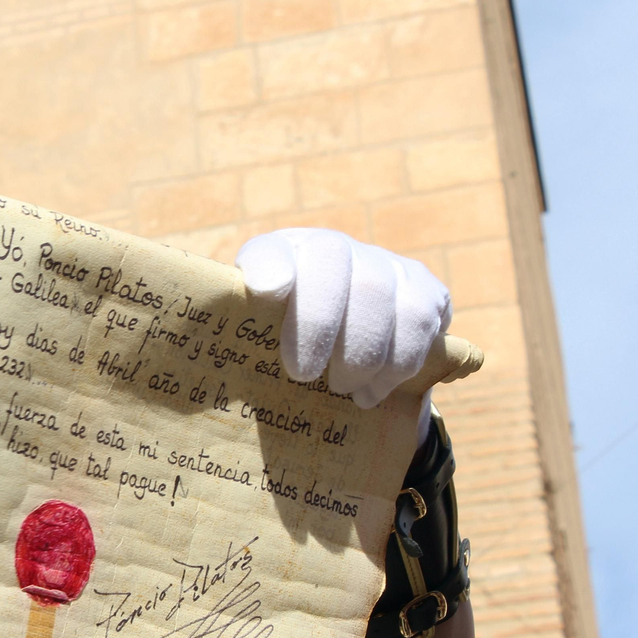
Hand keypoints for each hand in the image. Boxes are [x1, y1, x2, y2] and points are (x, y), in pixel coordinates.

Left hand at [235, 229, 450, 416]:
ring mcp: (385, 264)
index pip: (272, 250)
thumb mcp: (257, 329)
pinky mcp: (425, 288)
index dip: (270, 267)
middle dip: (320, 327)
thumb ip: (238, 330)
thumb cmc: (291, 336)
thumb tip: (212, 361)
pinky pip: (420, 321)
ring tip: (344, 389)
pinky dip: (397, 364)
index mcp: (283, 255)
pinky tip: (374, 390)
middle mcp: (336, 248)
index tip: (265, 292)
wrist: (351, 326)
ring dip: (362, 353)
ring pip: (381, 296)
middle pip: (335, 267)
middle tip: (304, 375)